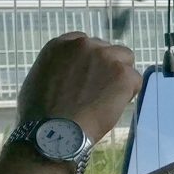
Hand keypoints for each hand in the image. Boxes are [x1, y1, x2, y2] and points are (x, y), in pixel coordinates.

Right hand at [17, 32, 141, 142]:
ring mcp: (105, 57)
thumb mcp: (39, 79)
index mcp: (61, 44)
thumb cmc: (39, 112)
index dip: (90, 61)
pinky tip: (113, 106)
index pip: (85, 43)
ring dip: (120, 75)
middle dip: (106, 67)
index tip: (89, 75)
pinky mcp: (122, 73)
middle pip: (107, 50)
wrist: (53, 131)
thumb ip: (59, 68)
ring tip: (108, 97)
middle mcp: (84, 45)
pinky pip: (135, 79)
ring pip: (125, 60)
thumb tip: (69, 73)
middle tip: (99, 89)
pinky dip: (128, 93)